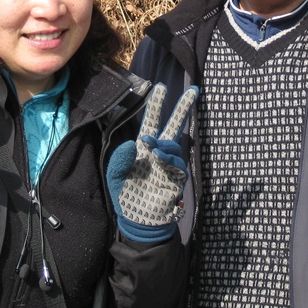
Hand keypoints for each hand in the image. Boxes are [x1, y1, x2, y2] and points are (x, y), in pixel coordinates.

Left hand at [106, 83, 198, 243]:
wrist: (139, 221)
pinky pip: (177, 164)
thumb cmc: (127, 196)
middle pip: (173, 127)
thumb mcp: (115, 177)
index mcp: (143, 148)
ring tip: (153, 148)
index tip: (159, 87)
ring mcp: (169, 165)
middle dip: (183, 109)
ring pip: (174, 145)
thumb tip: (134, 142)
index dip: (155, 105)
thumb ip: (120, 160)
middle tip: (192, 91)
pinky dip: (169, 158)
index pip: (151, 122)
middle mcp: (158, 153)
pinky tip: (159, 158)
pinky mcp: (176, 179)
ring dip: (165, 143)